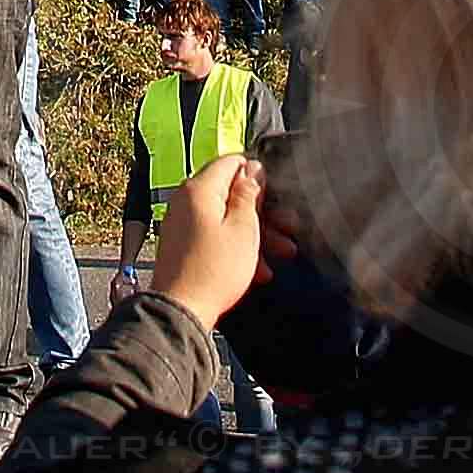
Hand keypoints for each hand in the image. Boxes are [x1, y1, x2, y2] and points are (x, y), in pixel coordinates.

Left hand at [143, 155, 295, 329]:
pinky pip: (216, 236)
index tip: (276, 194)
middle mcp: (187, 201)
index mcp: (200, 190)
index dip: (257, 175)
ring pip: (227, 218)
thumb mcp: (243, 228)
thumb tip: (252, 169)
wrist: (182, 310)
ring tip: (283, 253)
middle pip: (232, 194)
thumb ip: (248, 194)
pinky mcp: (185, 244)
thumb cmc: (213, 271)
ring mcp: (184, 223)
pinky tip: (259, 270)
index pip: (231, 162)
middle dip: (264, 211)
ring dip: (256, 233)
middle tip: (289, 228)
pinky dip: (237, 247)